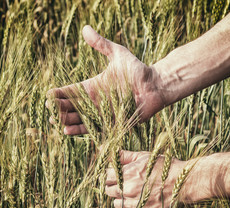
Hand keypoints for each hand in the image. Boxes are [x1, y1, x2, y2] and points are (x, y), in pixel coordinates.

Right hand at [46, 25, 163, 134]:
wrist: (154, 86)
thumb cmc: (137, 70)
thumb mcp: (118, 54)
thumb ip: (102, 44)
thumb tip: (85, 28)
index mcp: (93, 86)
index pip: (72, 90)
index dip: (60, 93)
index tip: (48, 95)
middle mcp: (95, 101)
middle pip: (73, 106)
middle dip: (60, 108)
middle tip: (49, 110)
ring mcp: (102, 113)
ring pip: (80, 117)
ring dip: (66, 120)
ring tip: (54, 120)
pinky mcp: (111, 122)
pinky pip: (93, 127)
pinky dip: (80, 129)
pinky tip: (68, 130)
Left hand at [105, 150, 184, 207]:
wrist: (184, 181)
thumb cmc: (164, 166)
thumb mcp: (144, 156)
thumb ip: (125, 156)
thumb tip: (109, 151)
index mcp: (128, 173)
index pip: (106, 176)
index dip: (111, 174)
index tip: (117, 174)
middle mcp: (129, 189)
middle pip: (109, 190)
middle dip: (114, 186)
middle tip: (123, 183)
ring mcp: (137, 203)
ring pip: (116, 204)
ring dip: (120, 199)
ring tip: (130, 194)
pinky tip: (134, 206)